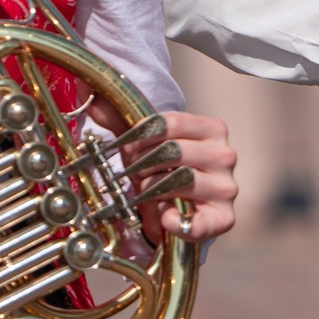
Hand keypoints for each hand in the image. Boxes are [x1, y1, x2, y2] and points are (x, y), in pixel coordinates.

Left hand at [86, 101, 239, 242]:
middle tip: (131, 172)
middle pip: (175, 151)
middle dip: (143, 163)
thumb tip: (91, 97)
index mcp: (213, 129)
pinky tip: (164, 217)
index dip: (141, 134)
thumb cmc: (163, 170)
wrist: (182, 208)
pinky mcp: (224, 218)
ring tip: (143, 192)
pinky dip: (176, 221)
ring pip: (181, 181)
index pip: (172, 123)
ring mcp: (227, 188)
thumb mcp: (146, 144)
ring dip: (152, 188)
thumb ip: (122, 120)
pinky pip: (199, 222)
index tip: (125, 145)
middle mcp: (225, 155)